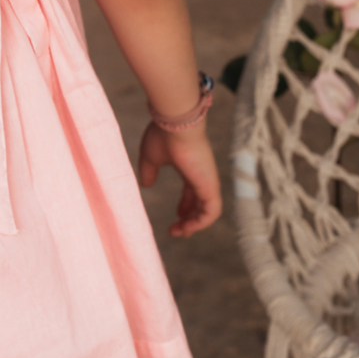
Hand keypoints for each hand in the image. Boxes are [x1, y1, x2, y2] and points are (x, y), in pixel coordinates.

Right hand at [137, 121, 221, 237]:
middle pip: (200, 203)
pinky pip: (212, 211)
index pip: (191, 192)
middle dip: (190, 219)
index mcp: (189, 168)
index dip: (185, 207)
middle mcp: (201, 175)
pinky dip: (201, 222)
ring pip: (208, 210)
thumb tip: (146, 184)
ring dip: (195, 224)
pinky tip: (187, 228)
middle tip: (177, 231)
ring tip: (180, 233)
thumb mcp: (151, 157)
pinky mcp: (210, 186)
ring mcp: (208, 181)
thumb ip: (149, 171)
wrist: (176, 124)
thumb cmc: (163, 136)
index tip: (176, 218)